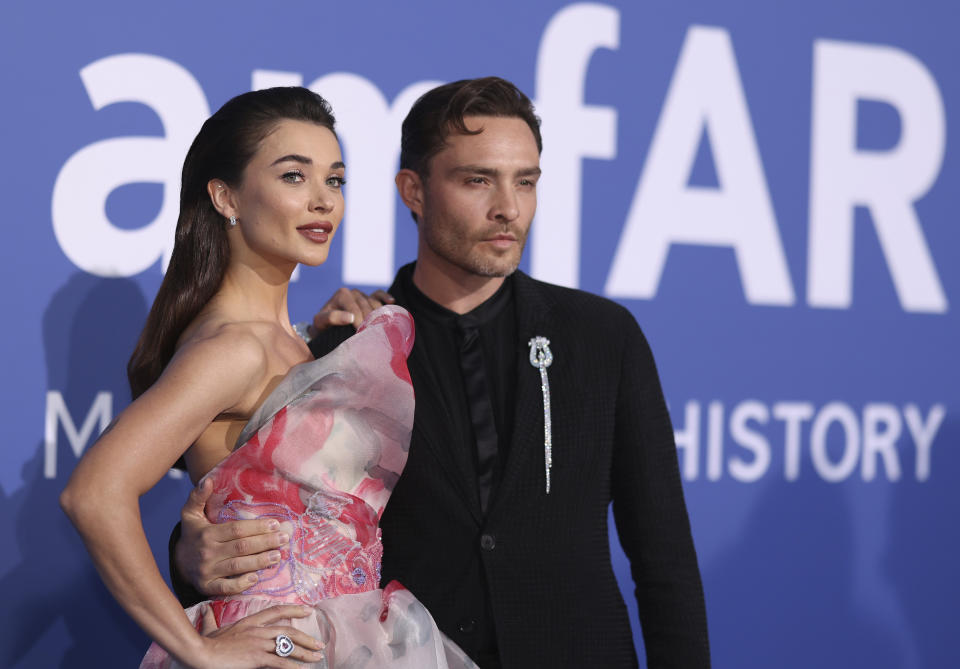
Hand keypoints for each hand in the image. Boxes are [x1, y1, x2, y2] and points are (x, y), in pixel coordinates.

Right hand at [176, 479, 287, 596]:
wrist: (178, 562)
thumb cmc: (193, 534)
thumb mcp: (191, 513)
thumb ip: (198, 496)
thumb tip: (208, 480)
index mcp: (207, 534)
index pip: (236, 530)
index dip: (257, 527)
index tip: (275, 524)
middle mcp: (207, 553)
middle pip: (241, 547)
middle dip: (265, 543)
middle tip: (284, 539)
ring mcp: (207, 572)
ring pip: (237, 566)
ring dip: (260, 562)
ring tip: (278, 556)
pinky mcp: (207, 587)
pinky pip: (226, 587)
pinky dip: (241, 584)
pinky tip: (256, 578)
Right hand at [196, 604, 325, 667]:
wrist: (200, 653)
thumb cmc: (204, 644)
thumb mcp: (211, 629)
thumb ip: (211, 620)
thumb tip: (206, 611)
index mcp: (249, 621)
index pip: (276, 611)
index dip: (293, 609)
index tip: (308, 609)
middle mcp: (257, 630)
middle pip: (288, 630)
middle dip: (306, 637)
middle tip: (319, 643)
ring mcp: (259, 643)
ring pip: (288, 646)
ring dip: (305, 652)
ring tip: (316, 657)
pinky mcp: (257, 657)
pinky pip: (280, 663)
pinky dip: (293, 667)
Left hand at [311, 287, 393, 331]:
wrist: (326, 328)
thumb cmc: (323, 327)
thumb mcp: (321, 322)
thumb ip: (332, 318)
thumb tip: (350, 317)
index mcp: (341, 294)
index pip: (355, 308)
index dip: (359, 322)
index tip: (360, 334)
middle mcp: (353, 292)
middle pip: (366, 307)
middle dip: (368, 321)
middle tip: (371, 335)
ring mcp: (363, 295)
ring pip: (375, 304)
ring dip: (378, 315)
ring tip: (380, 328)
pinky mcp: (370, 298)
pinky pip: (379, 295)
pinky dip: (385, 297)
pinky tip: (392, 302)